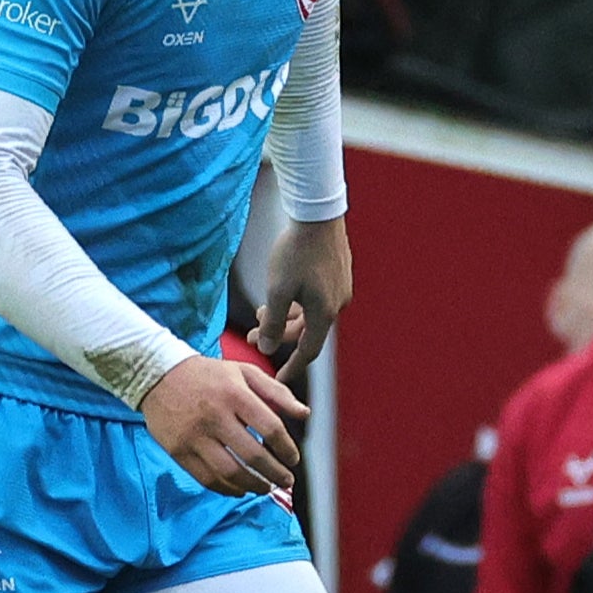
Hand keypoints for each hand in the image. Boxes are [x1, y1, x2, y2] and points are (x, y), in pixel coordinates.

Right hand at [141, 352, 307, 500]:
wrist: (158, 374)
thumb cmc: (208, 375)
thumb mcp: (244, 372)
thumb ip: (277, 392)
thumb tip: (305, 414)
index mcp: (234, 394)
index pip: (270, 427)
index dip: (286, 448)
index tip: (293, 459)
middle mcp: (215, 416)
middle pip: (252, 455)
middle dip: (275, 473)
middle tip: (286, 481)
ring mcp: (194, 436)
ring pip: (230, 472)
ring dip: (253, 485)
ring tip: (265, 487)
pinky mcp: (178, 450)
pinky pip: (207, 477)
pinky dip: (227, 488)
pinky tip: (240, 489)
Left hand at [252, 216, 352, 395]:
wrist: (317, 213)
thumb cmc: (295, 252)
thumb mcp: (277, 291)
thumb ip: (271, 324)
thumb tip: (266, 349)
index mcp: (324, 313)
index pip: (308, 351)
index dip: (292, 367)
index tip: (278, 379)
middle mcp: (337, 304)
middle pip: (306, 331)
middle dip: (278, 335)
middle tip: (252, 335)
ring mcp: (339, 288)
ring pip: (309, 314)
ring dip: (285, 317)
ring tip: (261, 310)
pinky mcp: (338, 273)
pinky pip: (316, 299)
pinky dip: (297, 303)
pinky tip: (281, 292)